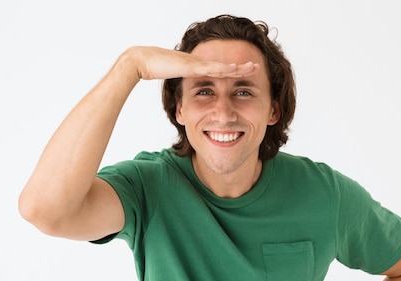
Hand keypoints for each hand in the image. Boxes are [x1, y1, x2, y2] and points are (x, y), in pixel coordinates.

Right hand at [124, 46, 258, 80]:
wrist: (142, 61)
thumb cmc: (154, 68)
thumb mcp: (173, 81)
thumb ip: (181, 86)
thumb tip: (186, 99)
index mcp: (197, 68)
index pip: (219, 71)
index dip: (233, 72)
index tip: (246, 75)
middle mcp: (199, 63)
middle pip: (225, 66)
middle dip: (242, 67)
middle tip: (258, 67)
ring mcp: (196, 63)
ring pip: (222, 66)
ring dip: (238, 67)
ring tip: (253, 66)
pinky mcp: (190, 65)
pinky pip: (211, 68)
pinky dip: (223, 68)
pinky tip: (235, 68)